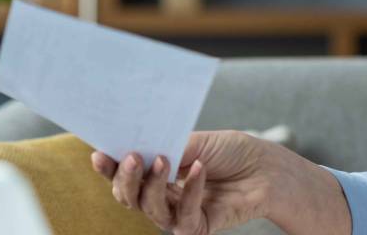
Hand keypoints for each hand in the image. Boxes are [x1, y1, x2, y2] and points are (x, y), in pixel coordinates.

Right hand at [91, 130, 274, 234]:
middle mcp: (163, 196)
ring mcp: (178, 213)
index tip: (99, 154)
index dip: (110, 168)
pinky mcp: (197, 227)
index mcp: (157, 173)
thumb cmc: (232, 151)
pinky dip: (191, 190)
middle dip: (126, 178)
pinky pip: (184, 216)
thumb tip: (141, 145)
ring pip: (150, 208)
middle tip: (133, 156)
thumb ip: (168, 146)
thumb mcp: (196, 141)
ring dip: (154, 184)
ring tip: (164, 159)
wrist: (267, 168)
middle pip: (129, 197)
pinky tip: (200, 169)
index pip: (125, 175)